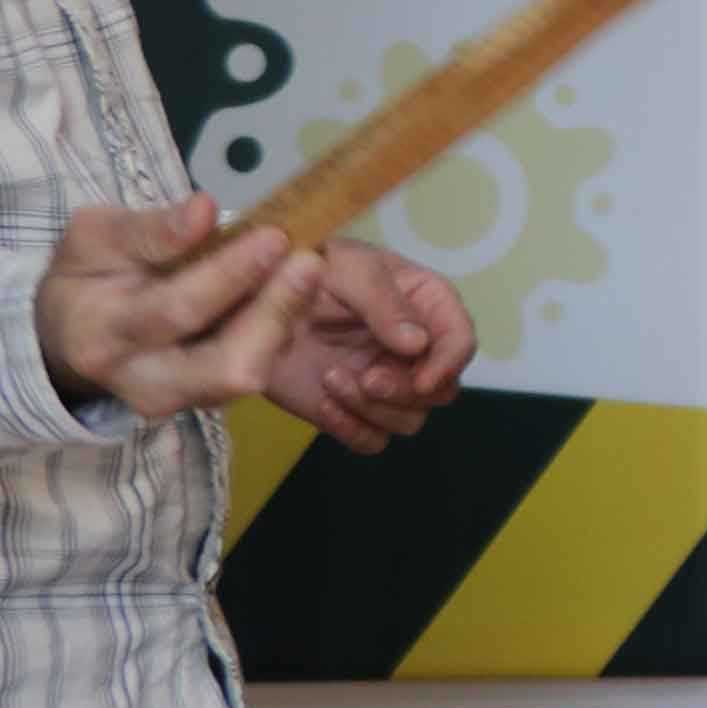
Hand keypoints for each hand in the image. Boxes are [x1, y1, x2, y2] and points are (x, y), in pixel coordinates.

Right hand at [34, 199, 319, 423]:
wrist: (69, 335)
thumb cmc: (86, 277)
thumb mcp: (93, 238)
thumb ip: (147, 230)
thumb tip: (204, 209)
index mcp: (103, 336)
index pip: (177, 310)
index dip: (230, 274)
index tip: (275, 235)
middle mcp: (145, 383)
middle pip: (228, 366)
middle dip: (276, 311)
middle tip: (311, 259)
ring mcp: (182, 401)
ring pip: (251, 373)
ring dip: (287, 317)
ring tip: (307, 265)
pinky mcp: (211, 401)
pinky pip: (258, 367)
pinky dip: (282, 326)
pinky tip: (292, 286)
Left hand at [263, 243, 476, 451]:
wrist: (246, 300)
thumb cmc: (301, 268)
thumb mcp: (345, 268)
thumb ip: (384, 303)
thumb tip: (419, 344)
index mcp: (423, 305)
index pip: (460, 339)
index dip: (449, 363)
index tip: (422, 379)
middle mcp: (412, 348)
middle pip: (440, 390)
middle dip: (406, 391)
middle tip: (367, 378)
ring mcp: (382, 381)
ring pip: (408, 420)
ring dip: (374, 410)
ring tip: (331, 380)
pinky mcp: (349, 408)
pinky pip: (371, 440)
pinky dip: (352, 430)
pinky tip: (324, 404)